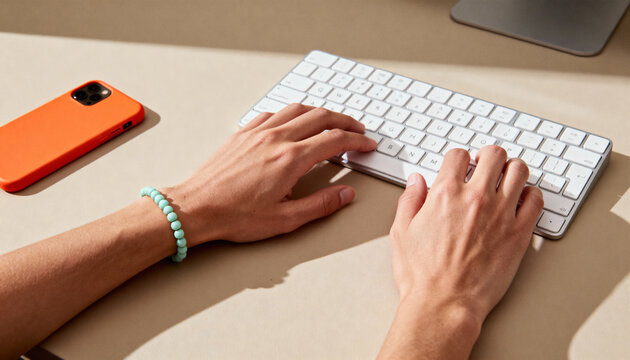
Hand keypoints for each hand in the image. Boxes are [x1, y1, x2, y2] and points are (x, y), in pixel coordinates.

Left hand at [164, 104, 376, 245]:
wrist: (195, 207)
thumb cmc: (235, 216)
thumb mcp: (285, 220)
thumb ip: (320, 205)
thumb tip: (345, 194)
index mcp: (290, 159)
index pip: (334, 140)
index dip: (357, 140)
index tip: (367, 144)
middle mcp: (276, 138)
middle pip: (320, 117)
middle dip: (345, 121)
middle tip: (358, 130)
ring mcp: (257, 132)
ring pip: (297, 109)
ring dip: (320, 112)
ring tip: (331, 121)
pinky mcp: (242, 133)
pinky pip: (273, 113)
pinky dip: (291, 113)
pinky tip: (293, 122)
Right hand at [389, 145, 543, 329]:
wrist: (445, 303)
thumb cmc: (423, 274)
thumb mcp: (401, 232)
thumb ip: (410, 200)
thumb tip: (416, 181)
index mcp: (445, 194)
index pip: (458, 155)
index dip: (458, 158)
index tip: (459, 166)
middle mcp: (476, 198)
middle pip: (493, 155)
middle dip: (487, 156)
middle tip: (485, 165)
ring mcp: (501, 214)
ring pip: (519, 170)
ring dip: (511, 169)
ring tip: (505, 178)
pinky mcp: (519, 233)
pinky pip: (536, 200)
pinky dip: (531, 194)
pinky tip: (522, 200)